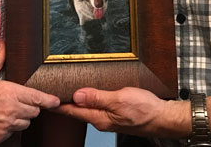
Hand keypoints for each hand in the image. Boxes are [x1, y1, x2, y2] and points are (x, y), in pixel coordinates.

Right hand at [0, 42, 59, 143]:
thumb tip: (3, 44)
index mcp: (10, 92)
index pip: (38, 98)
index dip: (49, 100)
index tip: (56, 101)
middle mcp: (11, 110)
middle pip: (34, 112)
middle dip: (30, 106)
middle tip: (20, 101)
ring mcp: (5, 125)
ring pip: (25, 123)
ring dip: (21, 118)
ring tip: (8, 110)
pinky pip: (12, 133)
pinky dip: (9, 127)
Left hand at [55, 87, 188, 138]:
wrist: (164, 118)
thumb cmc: (145, 109)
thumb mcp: (120, 99)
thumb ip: (98, 97)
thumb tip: (77, 95)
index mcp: (100, 118)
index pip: (73, 111)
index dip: (59, 104)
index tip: (46, 99)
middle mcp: (102, 120)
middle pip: (78, 110)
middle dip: (65, 102)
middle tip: (52, 92)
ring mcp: (109, 118)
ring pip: (88, 109)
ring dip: (77, 100)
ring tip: (66, 91)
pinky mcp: (117, 114)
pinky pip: (98, 107)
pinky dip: (91, 100)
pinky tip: (90, 94)